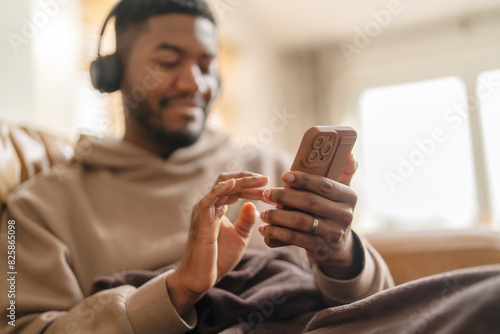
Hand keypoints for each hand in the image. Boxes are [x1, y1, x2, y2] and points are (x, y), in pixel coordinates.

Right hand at [167, 173, 268, 316]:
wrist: (200, 279)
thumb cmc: (217, 259)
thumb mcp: (239, 237)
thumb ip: (246, 221)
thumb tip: (252, 205)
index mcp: (217, 208)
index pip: (234, 187)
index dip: (251, 185)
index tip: (268, 185)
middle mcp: (209, 206)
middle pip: (228, 181)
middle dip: (248, 179)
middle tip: (266, 179)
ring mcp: (203, 212)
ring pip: (221, 187)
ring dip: (242, 182)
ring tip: (260, 181)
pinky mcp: (201, 222)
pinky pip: (209, 200)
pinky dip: (220, 189)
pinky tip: (233, 184)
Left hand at [258, 154, 361, 279]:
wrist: (339, 245)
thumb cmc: (333, 209)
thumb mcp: (342, 191)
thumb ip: (344, 171)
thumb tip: (348, 153)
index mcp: (349, 196)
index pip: (324, 184)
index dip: (303, 179)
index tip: (284, 175)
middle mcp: (345, 215)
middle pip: (310, 203)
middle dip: (285, 197)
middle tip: (266, 194)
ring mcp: (333, 234)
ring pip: (301, 222)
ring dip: (278, 216)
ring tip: (264, 213)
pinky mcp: (321, 248)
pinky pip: (295, 239)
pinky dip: (277, 234)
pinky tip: (265, 229)